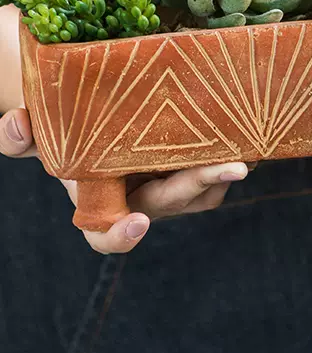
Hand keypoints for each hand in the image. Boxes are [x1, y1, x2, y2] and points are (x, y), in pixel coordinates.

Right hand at [0, 107, 248, 253]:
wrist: (105, 116)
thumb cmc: (71, 130)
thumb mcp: (45, 133)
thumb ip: (21, 138)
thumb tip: (16, 125)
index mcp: (99, 203)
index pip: (105, 236)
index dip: (120, 236)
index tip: (136, 224)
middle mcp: (139, 202)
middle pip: (171, 203)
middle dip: (201, 182)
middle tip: (233, 166)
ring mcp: (170, 190)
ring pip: (202, 194)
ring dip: (223, 174)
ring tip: (246, 148)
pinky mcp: (195, 172)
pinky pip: (218, 178)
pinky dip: (231, 159)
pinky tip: (248, 137)